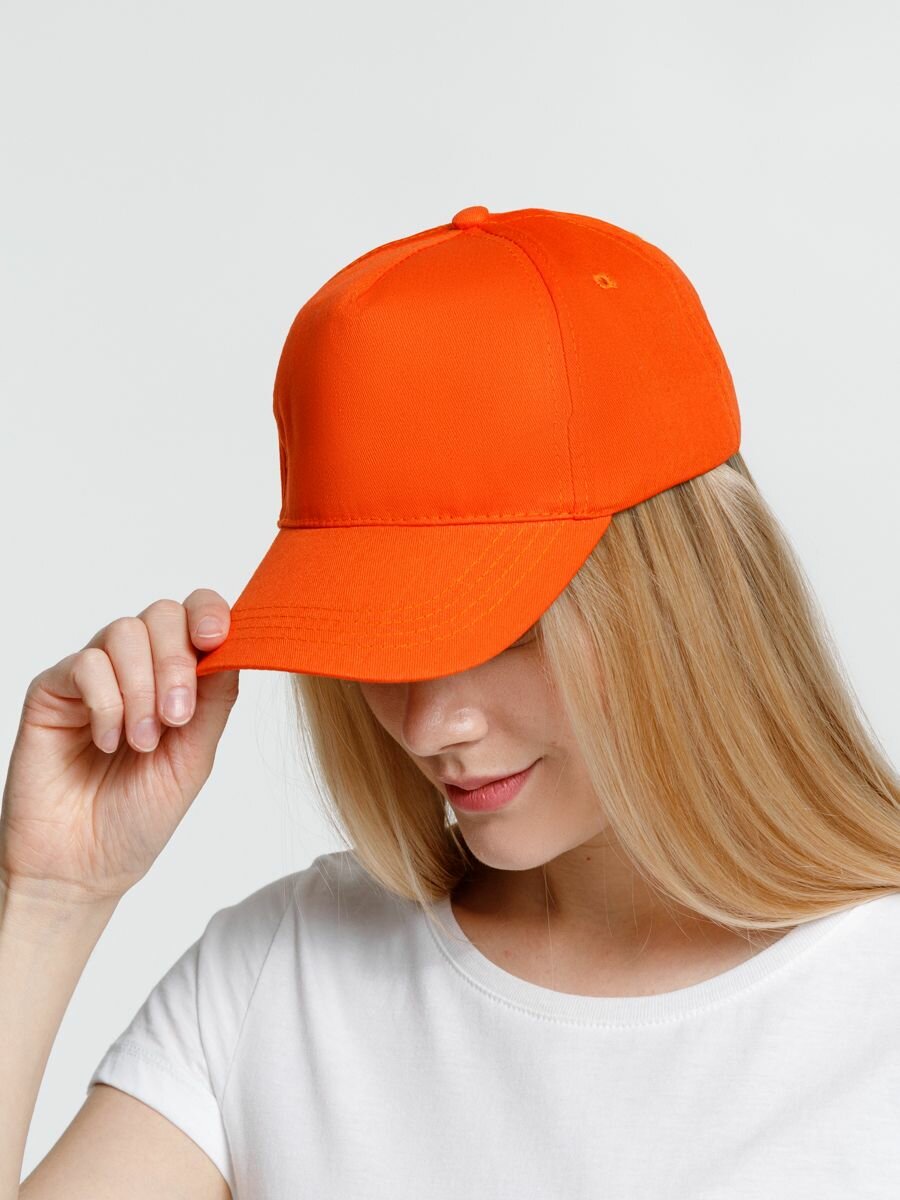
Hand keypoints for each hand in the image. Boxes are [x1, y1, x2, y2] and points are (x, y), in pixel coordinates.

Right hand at [0, 589, 238, 906]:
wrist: (83, 865)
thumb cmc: (139, 816)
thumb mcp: (195, 758)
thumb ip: (214, 700)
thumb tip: (236, 645)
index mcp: (179, 679)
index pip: (196, 617)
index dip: (209, 613)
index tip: (216, 636)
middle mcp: (137, 668)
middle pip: (162, 614)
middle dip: (177, 660)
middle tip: (177, 716)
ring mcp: (94, 676)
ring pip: (124, 631)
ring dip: (142, 687)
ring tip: (142, 742)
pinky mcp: (53, 690)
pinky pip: (86, 664)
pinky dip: (106, 702)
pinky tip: (107, 740)